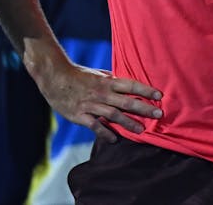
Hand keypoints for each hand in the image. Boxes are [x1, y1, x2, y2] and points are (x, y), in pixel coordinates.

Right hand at [38, 60, 162, 142]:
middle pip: (126, 101)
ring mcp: (91, 104)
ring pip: (113, 115)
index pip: (130, 85)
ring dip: (128, 122)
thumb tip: (123, 79)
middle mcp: (101, 93)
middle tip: (158, 115)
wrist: (54, 77)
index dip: (145, 90)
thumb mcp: (96, 73)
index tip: (159, 95)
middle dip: (143, 108)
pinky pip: (95, 125)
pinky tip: (114, 140)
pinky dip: (105, 132)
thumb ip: (110, 78)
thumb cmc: (77, 74)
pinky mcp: (80, 115)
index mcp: (106, 81)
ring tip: (141, 130)